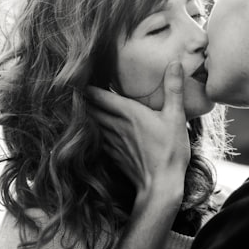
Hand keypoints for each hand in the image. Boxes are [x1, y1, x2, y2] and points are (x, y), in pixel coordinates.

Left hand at [87, 61, 190, 202]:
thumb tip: (175, 62)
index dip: (87, 86)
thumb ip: (173, 88)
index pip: (100, 95)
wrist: (160, 186)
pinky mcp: (114, 156)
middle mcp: (116, 126)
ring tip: (78, 106)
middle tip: (73, 89)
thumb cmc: (170, 151)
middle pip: (92, 108)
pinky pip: (98, 139)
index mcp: (129, 113)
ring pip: (92, 124)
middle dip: (83, 98)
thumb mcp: (175, 117)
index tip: (77, 76)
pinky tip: (92, 131)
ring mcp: (113, 142)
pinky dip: (92, 132)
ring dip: (85, 114)